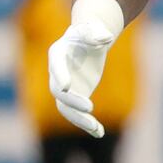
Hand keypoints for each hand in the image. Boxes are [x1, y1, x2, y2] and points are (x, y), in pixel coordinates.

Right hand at [47, 19, 116, 137]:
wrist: (91, 40)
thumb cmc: (90, 32)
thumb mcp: (93, 29)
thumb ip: (96, 33)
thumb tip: (105, 38)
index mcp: (57, 54)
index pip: (56, 67)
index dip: (61, 76)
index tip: (67, 87)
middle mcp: (57, 74)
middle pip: (58, 92)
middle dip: (73, 101)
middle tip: (90, 108)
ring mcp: (66, 87)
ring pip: (66, 108)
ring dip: (80, 119)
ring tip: (96, 128)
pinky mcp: (76, 97)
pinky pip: (77, 113)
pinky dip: (88, 124)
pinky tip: (100, 133)